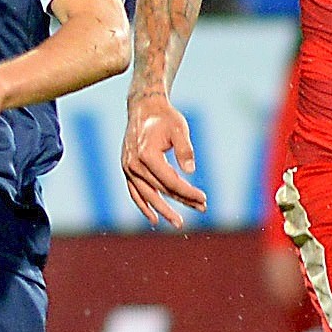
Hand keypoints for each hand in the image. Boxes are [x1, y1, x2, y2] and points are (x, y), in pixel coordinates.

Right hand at [121, 91, 207, 226]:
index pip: (171, 182)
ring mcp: (128, 169)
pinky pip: (135, 193)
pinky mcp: (127, 170)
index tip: (204, 198)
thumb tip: (190, 172)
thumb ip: (185, 149)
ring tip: (178, 222)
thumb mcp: (179, 129)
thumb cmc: (165, 118)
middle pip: (161, 190)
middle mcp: (134, 165)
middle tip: (202, 209)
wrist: (144, 108)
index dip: (188, 193)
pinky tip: (155, 219)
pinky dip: (144, 206)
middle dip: (182, 201)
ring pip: (147, 196)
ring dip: (163, 210)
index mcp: (147, 155)